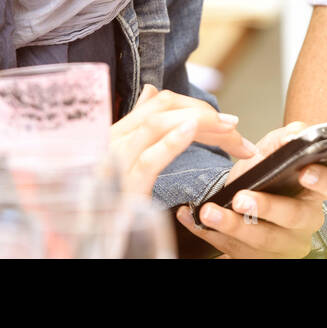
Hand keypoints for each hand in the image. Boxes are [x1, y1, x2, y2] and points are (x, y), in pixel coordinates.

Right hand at [110, 84, 256, 196]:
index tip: (227, 122)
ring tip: (229, 130)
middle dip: (205, 115)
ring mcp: (114, 163)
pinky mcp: (123, 189)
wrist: (90, 237)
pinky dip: (172, 142)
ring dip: (200, 123)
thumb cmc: (108, 197)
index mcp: (115, 133)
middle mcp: (112, 142)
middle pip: (163, 110)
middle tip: (236, 129)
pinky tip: (192, 131)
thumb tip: (150, 90)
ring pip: (157, 126)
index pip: (160, 104)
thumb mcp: (122, 158)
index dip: (197, 106)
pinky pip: (148, 159)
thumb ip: (136, 125)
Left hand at [177, 121, 326, 257]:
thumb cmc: (262, 177)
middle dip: (266, 207)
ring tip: (209, 212)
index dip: (322, 179)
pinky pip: (236, 251)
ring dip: (233, 226)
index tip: (304, 171)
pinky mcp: (260, 259)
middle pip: (294, 217)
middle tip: (241, 198)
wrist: (239, 201)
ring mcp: (285, 245)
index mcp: (315, 191)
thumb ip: (282, 140)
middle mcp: (306, 221)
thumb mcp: (269, 154)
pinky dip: (213, 235)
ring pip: (264, 241)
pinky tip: (195, 220)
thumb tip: (295, 132)